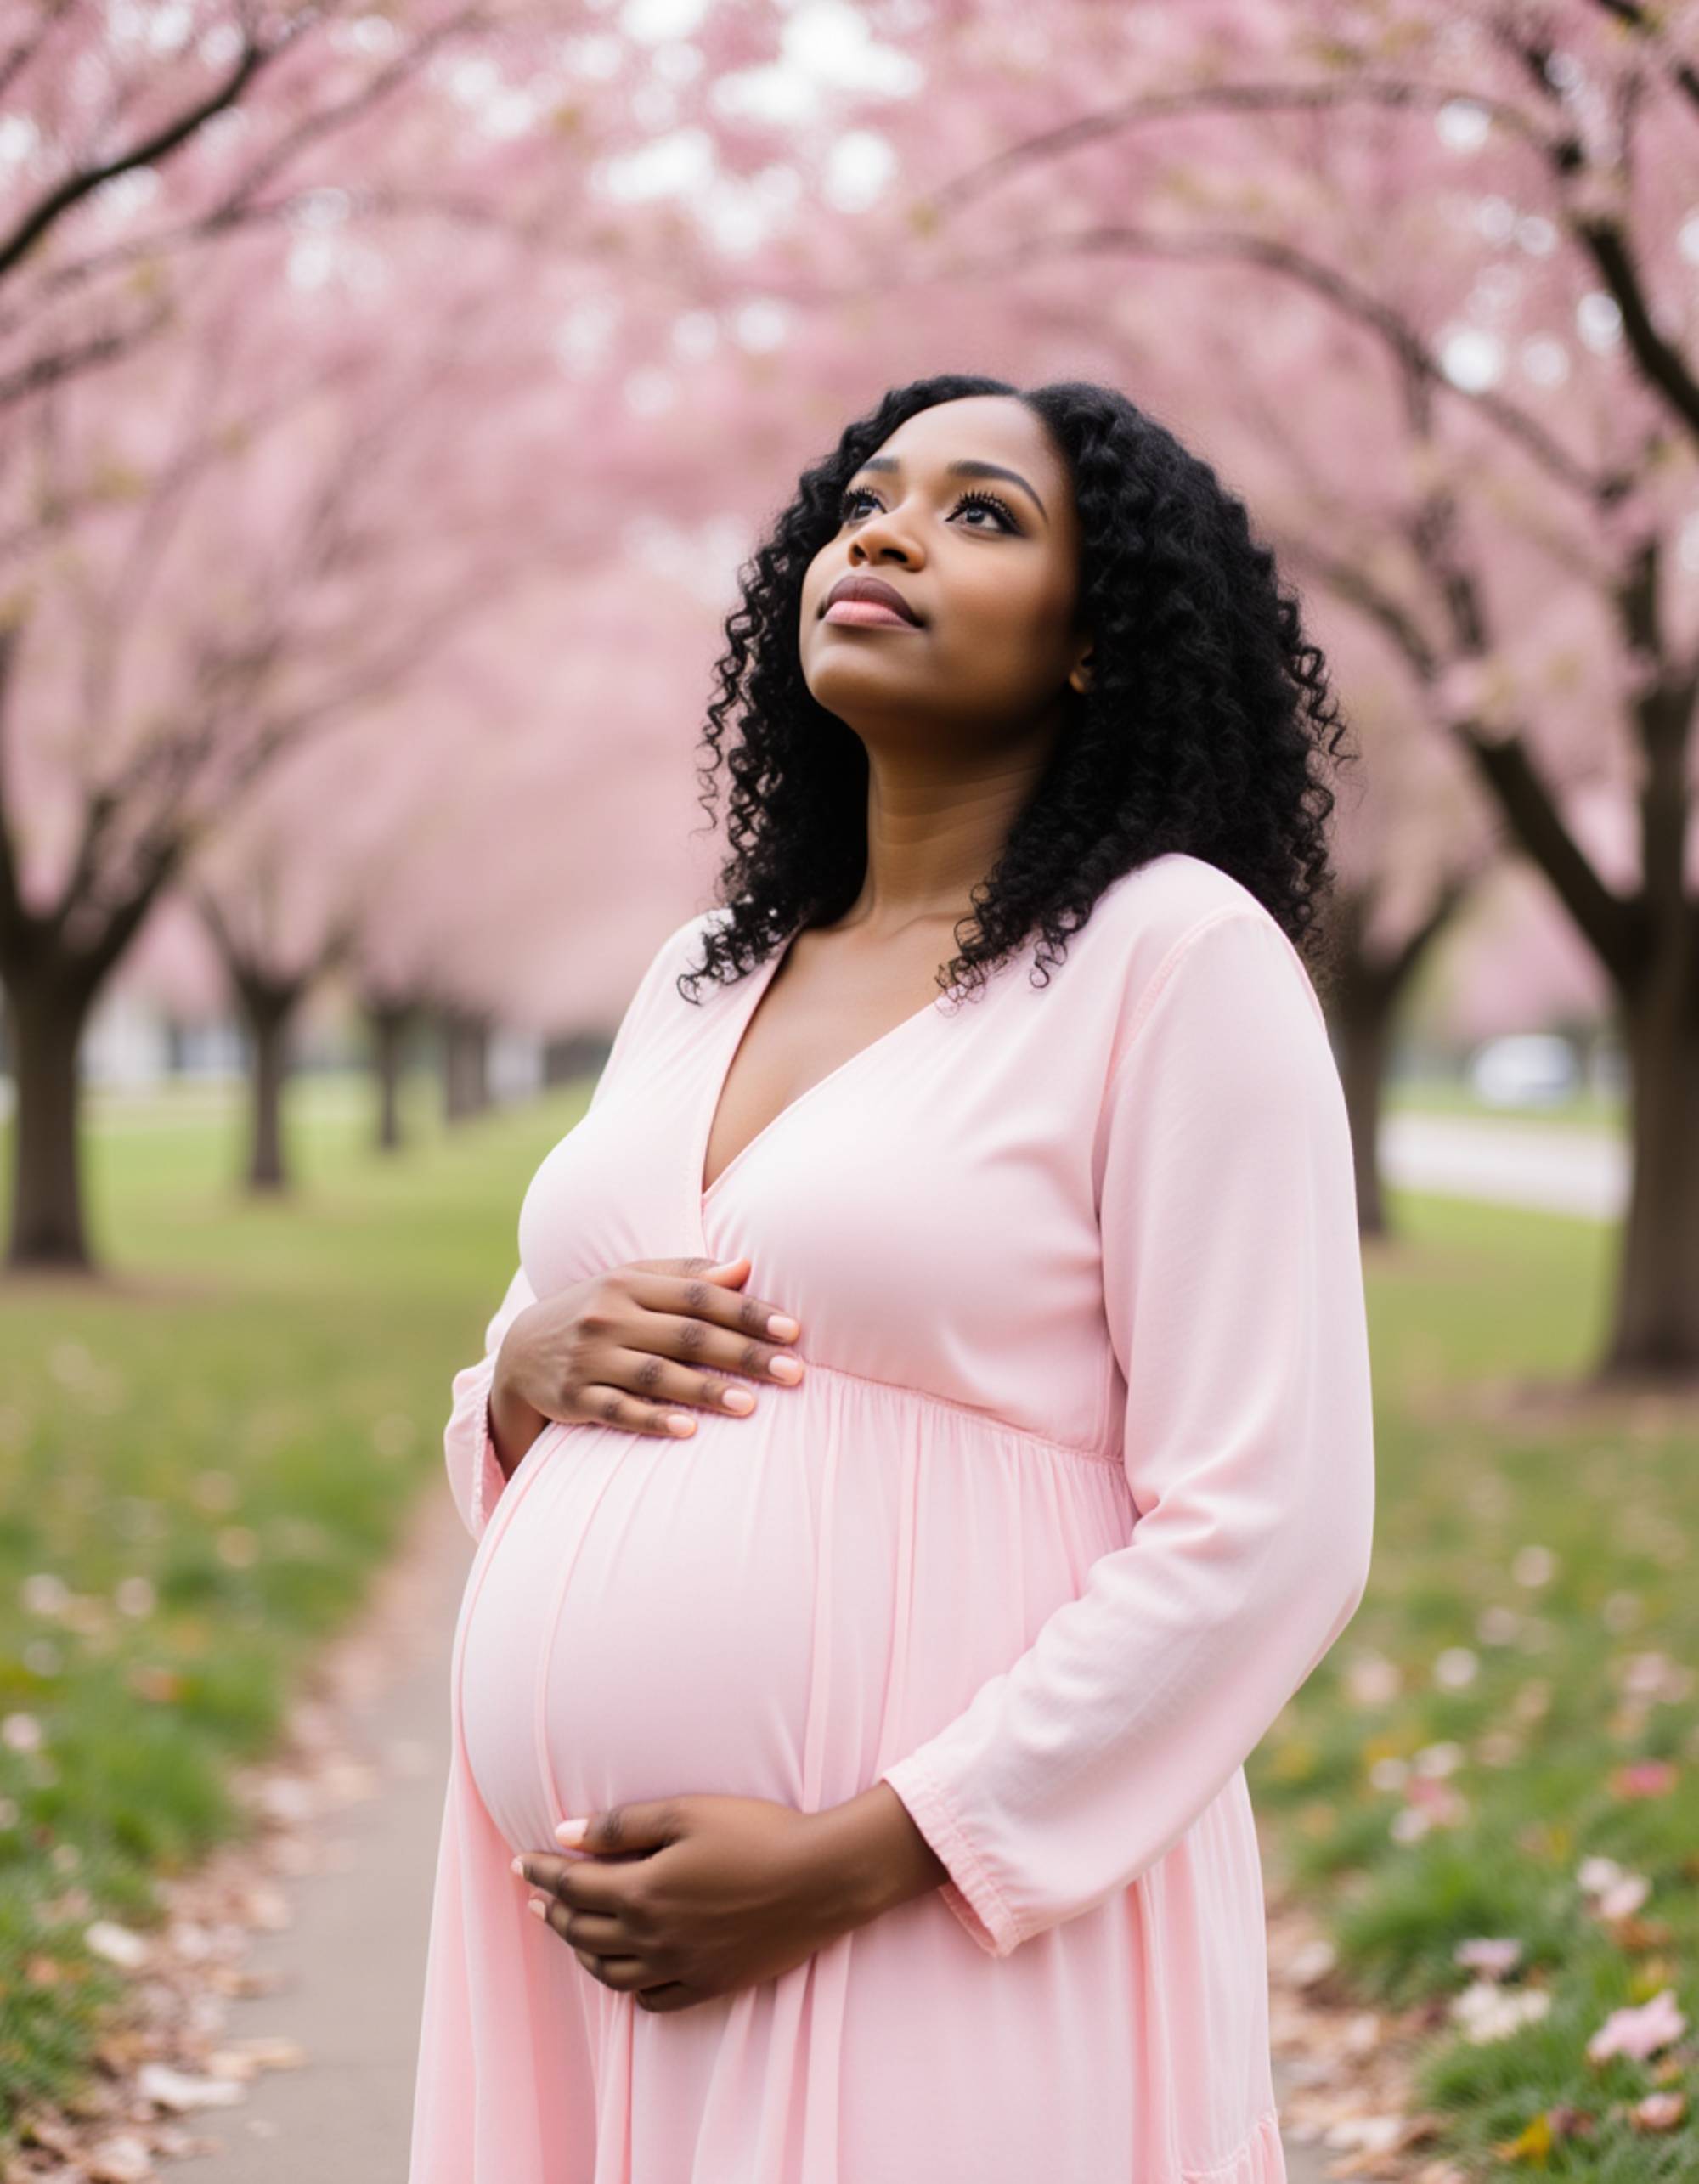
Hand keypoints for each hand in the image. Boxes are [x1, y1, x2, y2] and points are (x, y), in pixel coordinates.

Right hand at [491, 1254, 803, 1465]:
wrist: (520, 1352)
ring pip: (656, 1374)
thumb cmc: (599, 1312)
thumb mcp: (632, 1284)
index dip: (748, 1312)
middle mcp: (609, 1316)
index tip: (793, 1331)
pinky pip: (617, 1410)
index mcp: (630, 1283)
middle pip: (687, 1335)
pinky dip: (653, 1420)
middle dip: (743, 1354)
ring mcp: (590, 1358)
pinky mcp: (573, 1397)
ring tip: (750, 1405)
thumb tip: (745, 1268)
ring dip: (705, 1389)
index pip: (700, 1295)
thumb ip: (687, 1276)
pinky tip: (689, 1431)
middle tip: (793, 1373)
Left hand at [510, 1795, 855, 2013]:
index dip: (541, 1874)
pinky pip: (653, 2000)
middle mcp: (653, 1938)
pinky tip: (626, 1971)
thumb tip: (563, 1835)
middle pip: (583, 1932)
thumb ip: (620, 1827)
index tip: (520, 1863)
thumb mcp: (685, 1812)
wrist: (821, 1877)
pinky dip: (628, 1988)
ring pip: (610, 1973)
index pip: (572, 1887)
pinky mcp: (710, 1983)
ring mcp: (681, 1967)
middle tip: (538, 1898)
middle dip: (554, 1913)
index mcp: (642, 1892)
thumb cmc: (755, 1832)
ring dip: (582, 1950)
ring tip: (571, 1932)